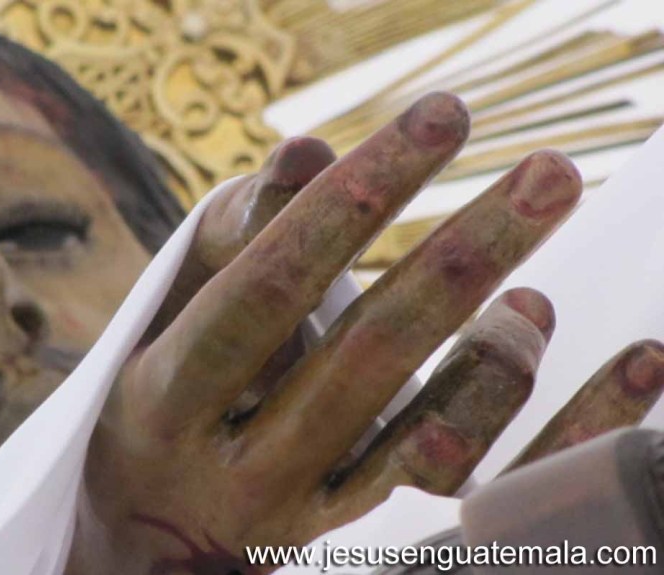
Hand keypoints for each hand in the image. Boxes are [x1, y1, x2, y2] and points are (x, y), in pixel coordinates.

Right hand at [64, 93, 663, 574]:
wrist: (157, 525)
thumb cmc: (163, 392)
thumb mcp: (172, 311)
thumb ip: (237, 232)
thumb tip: (307, 154)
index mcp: (168, 395)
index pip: (270, 288)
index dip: (351, 204)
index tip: (437, 122)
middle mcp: (239, 463)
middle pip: (366, 357)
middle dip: (462, 258)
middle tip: (548, 179)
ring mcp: (308, 507)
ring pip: (427, 442)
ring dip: (502, 357)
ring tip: (536, 294)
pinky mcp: (361, 529)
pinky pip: (465, 487)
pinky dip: (557, 432)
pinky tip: (628, 372)